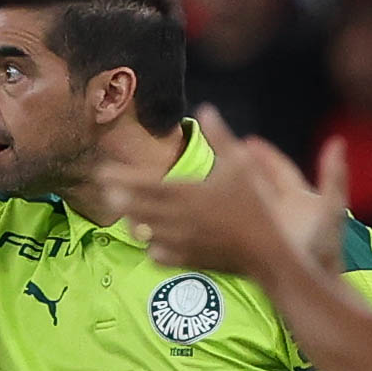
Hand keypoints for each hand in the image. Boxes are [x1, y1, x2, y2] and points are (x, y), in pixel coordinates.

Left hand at [99, 105, 350, 277]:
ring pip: (142, 233)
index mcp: (189, 193)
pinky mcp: (187, 261)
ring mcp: (181, 243)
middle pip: (136, 209)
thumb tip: (205, 109)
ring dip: (130, 221)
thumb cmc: (258, 205)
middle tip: (104, 188)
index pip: (145, 184)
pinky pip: (156, 255)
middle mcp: (179, 219)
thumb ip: (220, 137)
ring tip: (123, 211)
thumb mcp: (242, 165)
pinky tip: (149, 238)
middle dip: (117, 198)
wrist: (269, 252)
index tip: (102, 171)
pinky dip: (149, 246)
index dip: (121, 177)